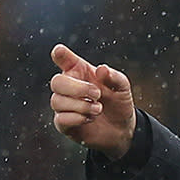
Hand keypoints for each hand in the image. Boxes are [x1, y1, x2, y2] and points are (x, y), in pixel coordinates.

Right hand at [49, 44, 136, 159]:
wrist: (122, 128)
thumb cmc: (118, 102)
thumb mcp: (122, 87)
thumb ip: (114, 77)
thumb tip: (102, 69)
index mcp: (80, 72)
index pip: (65, 59)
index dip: (60, 54)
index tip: (59, 51)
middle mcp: (69, 87)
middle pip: (57, 82)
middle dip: (77, 88)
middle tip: (97, 94)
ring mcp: (64, 105)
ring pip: (57, 101)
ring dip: (81, 105)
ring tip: (98, 109)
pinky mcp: (64, 123)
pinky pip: (61, 119)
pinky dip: (77, 118)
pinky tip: (90, 118)